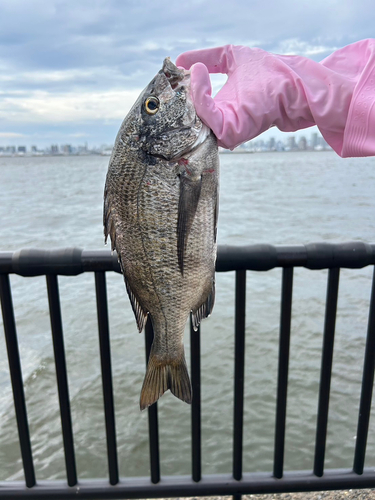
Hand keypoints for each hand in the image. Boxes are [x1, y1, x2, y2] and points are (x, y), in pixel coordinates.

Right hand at [177, 45, 317, 148]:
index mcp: (218, 108)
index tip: (174, 73)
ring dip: (189, 94)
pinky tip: (200, 74)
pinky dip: (200, 96)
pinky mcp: (232, 130)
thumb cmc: (268, 71)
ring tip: (189, 71)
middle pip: (189, 118)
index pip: (191, 107)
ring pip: (195, 118)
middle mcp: (219, 122)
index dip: (181, 91)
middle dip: (177, 97)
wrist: (293, 82)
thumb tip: (180, 61)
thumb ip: (207, 57)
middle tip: (172, 78)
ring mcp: (225, 128)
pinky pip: (207, 117)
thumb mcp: (229, 57)